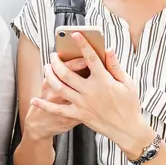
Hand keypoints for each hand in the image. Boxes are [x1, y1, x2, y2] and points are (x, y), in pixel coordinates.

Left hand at [30, 34, 151, 153]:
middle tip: (53, 55)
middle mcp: (90, 90)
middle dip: (57, 61)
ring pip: (60, 87)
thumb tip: (108, 50)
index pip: (90, 57)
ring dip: (50, 76)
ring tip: (46, 68)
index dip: (82, 44)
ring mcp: (82, 103)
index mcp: (103, 80)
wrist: (127, 129)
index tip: (75, 35)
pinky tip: (35, 100)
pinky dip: (45, 105)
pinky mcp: (78, 115)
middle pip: (67, 72)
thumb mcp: (127, 83)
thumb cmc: (129, 105)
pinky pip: (58, 110)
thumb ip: (115, 66)